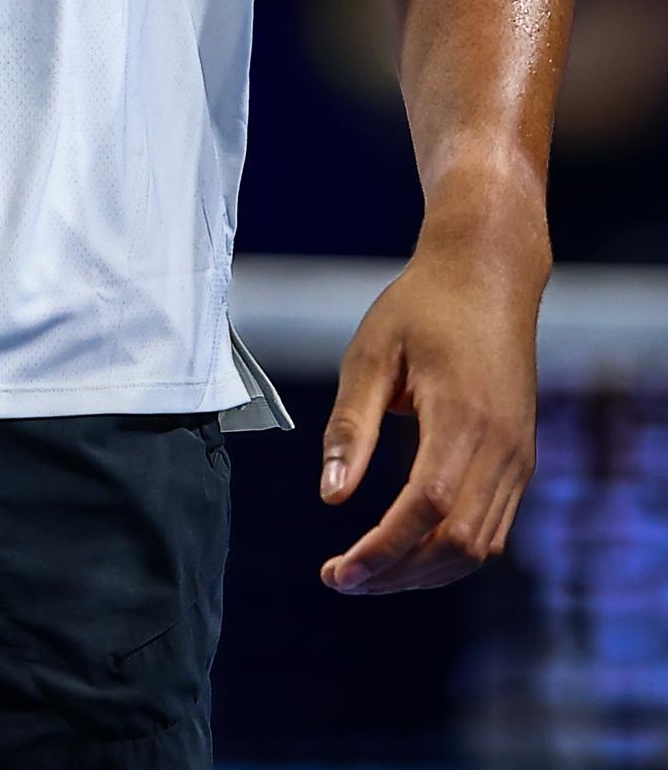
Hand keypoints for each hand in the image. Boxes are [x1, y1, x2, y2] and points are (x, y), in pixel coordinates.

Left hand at [317, 216, 544, 596]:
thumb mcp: (371, 351)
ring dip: (423, 572)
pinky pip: (492, 529)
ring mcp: (518, 457)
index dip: (382, 550)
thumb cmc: (421, 307)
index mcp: (462, 417)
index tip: (336, 571)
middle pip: (456, 543)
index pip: (426, 509)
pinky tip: (407, 550)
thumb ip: (351, 425)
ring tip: (367, 573)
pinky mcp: (521, 459)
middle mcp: (502, 447)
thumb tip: (330, 496)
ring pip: (479, 548)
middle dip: (396, 573)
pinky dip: (450, 553)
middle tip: (341, 579)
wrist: (489, 275)